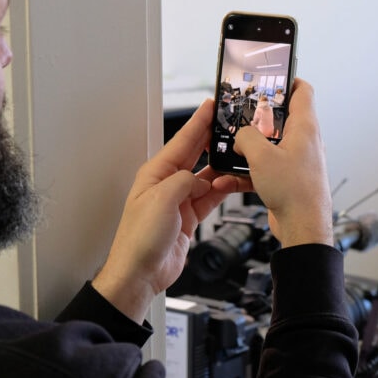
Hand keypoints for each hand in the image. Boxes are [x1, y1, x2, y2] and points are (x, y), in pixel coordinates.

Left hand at [93, 99, 241, 322]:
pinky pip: (211, 196)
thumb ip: (184, 182)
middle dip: (212, 137)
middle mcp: (168, 184)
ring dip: (222, 168)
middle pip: (195, 153)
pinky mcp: (189, 216)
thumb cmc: (139, 240)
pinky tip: (233, 183)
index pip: (182, 141)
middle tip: (229, 122)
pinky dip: (223, 189)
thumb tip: (201, 178)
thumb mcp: (162, 201)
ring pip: (208, 176)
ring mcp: (179, 200)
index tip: (211, 105)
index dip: (198, 122)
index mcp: (156, 174)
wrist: (141, 273)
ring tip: (239, 156)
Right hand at [231, 78, 332, 247]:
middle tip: (240, 115)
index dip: (288, 80)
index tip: (271, 77)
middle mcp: (303, 142)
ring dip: (248, 148)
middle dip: (257, 118)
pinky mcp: (287, 179)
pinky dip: (247, 172)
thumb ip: (246, 137)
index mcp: (305, 128)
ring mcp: (296, 161)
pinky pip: (263, 169)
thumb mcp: (261, 156)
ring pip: (269, 145)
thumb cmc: (295, 192)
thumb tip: (240, 136)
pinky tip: (229, 179)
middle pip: (281, 118)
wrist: (303, 228)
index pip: (303, 91)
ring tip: (231, 149)